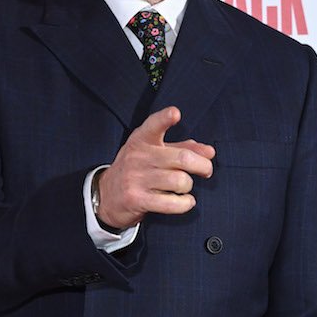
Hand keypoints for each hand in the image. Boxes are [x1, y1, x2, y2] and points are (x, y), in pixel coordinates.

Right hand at [96, 106, 215, 229]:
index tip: (175, 113)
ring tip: (184, 187)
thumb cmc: (138, 170)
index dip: (165, 119)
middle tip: (206, 171)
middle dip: (202, 166)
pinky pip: (172, 203)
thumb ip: (183, 148)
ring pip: (180, 181)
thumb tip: (209, 152)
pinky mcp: (137, 199)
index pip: (153, 126)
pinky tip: (185, 201)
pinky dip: (185, 204)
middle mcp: (139, 157)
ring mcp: (136, 178)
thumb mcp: (155, 153)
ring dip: (189, 186)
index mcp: (142, 140)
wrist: (107, 195)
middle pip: (182, 158)